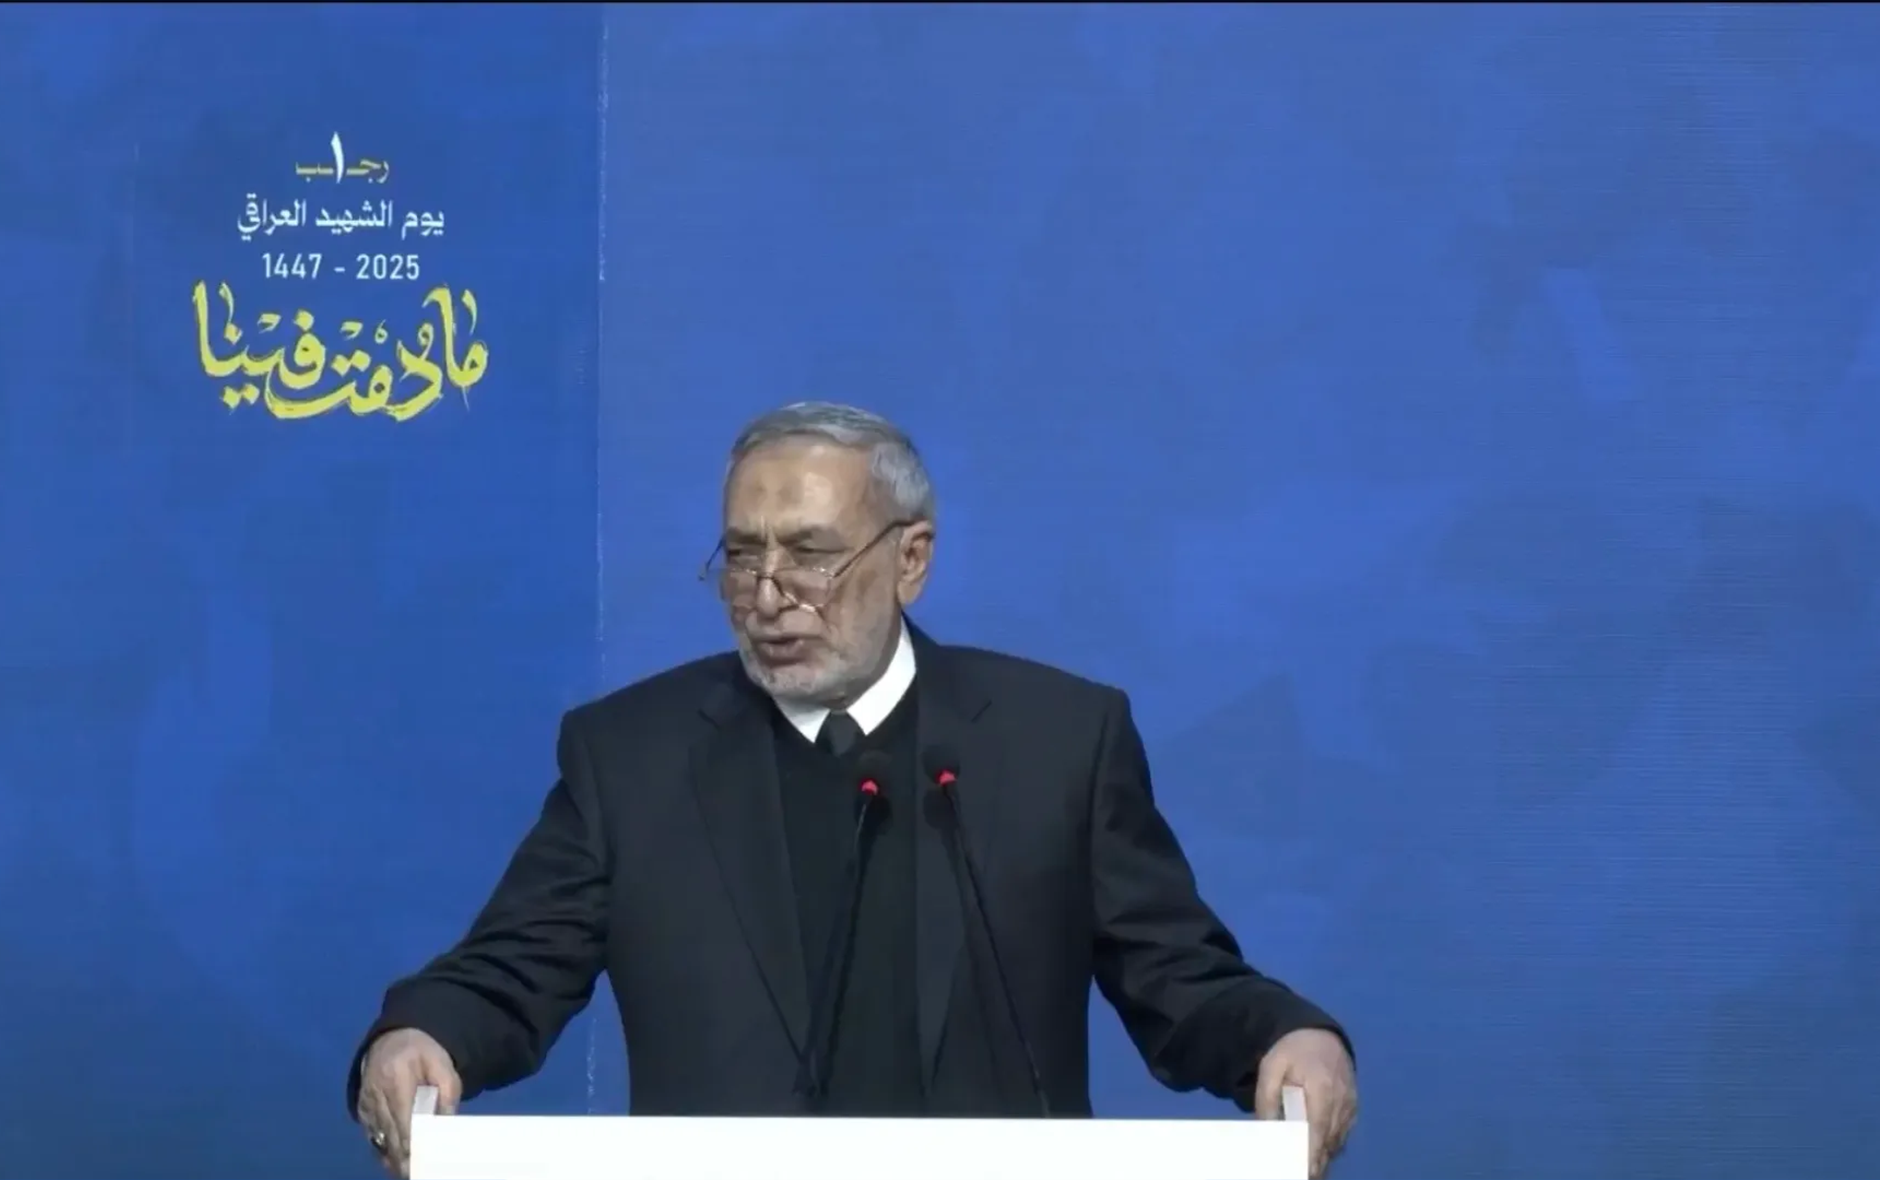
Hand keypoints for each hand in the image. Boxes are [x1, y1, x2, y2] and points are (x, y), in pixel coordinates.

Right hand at [355, 1028, 461, 1178]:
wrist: (394, 1038)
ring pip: (377, 1134)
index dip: (408, 1139)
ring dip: (390, 1154)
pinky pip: (370, 1131)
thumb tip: (446, 1122)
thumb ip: (448, 1092)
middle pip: (388, 1129)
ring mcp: (365, 1098)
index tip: (416, 1159)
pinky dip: (380, 1147)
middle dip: (400, 1154)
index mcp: (397, 1074)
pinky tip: (392, 1161)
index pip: (402, 1115)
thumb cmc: (423, 1052)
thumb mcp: (443, 1064)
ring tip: (404, 1171)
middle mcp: (375, 1089)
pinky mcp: (361, 1106)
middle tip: (412, 1172)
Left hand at [1253, 1028, 1355, 1179]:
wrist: (1319, 1035)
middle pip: (1330, 1139)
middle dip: (1317, 1160)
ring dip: (1323, 1156)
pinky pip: (1342, 1135)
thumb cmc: (1292, 1051)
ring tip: (1307, 1170)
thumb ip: (1266, 1098)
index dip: (1313, 1151)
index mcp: (1321, 1086)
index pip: (1319, 1126)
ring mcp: (1350, 1105)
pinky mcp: (1353, 1109)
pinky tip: (1317, 1157)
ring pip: (1337, 1140)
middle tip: (1301, 1172)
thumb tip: (1267, 1130)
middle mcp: (1341, 1099)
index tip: (1308, 1170)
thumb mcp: (1270, 1067)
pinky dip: (1330, 1146)